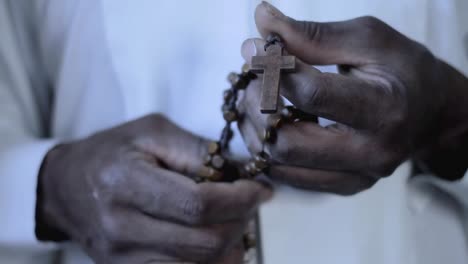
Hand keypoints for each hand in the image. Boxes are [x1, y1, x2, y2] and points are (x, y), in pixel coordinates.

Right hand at [36, 114, 270, 263]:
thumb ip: (196, 150)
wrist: (64, 187)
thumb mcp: (152, 132)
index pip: (198, 206)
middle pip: (203, 243)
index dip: (239, 201)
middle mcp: (122, 229)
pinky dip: (209, 261)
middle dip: (241, 223)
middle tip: (251, 203)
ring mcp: (123, 258)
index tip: (260, 190)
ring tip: (234, 219)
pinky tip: (215, 239)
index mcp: (126, 185)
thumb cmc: (111, 152)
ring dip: (230, 245)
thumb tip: (240, 172)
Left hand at [238, 2, 467, 194]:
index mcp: (384, 108)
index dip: (273, 70)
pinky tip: (268, 121)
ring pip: (280, 164)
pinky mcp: (344, 186)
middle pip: (288, 142)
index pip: (312, 95)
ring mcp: (357, 177)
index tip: (253, 50)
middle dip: (257, 107)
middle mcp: (371, 152)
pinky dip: (266, 148)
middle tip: (250, 79)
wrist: (431, 111)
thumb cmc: (402, 69)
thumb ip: (312, 34)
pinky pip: (287, 176)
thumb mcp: (367, 39)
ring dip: (254, 128)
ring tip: (255, 97)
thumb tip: (262, 19)